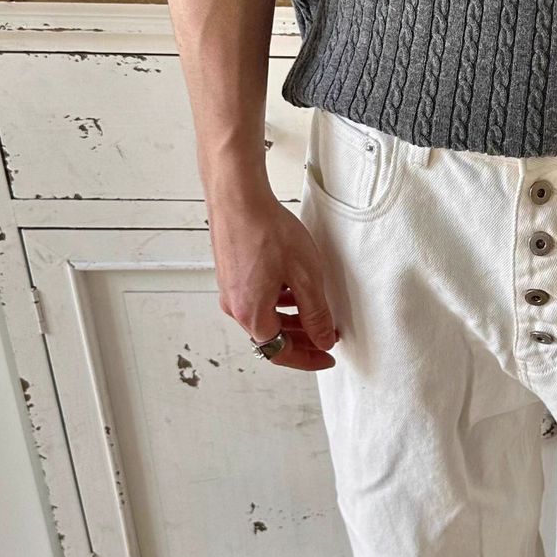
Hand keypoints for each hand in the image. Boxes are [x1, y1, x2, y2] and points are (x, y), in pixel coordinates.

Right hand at [208, 187, 339, 370]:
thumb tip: (323, 340)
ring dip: (290, 320)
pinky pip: (256, 300)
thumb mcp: (306, 277)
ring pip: (264, 318)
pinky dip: (277, 303)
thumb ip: (316, 313)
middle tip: (325, 337)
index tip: (327, 357)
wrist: (238, 197)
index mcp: (251, 314)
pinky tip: (292, 289)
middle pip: (271, 337)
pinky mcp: (230, 275)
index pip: (280, 353)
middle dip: (301, 340)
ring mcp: (230, 290)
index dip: (307, 359)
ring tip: (314, 312)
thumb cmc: (267, 231)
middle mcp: (234, 307)